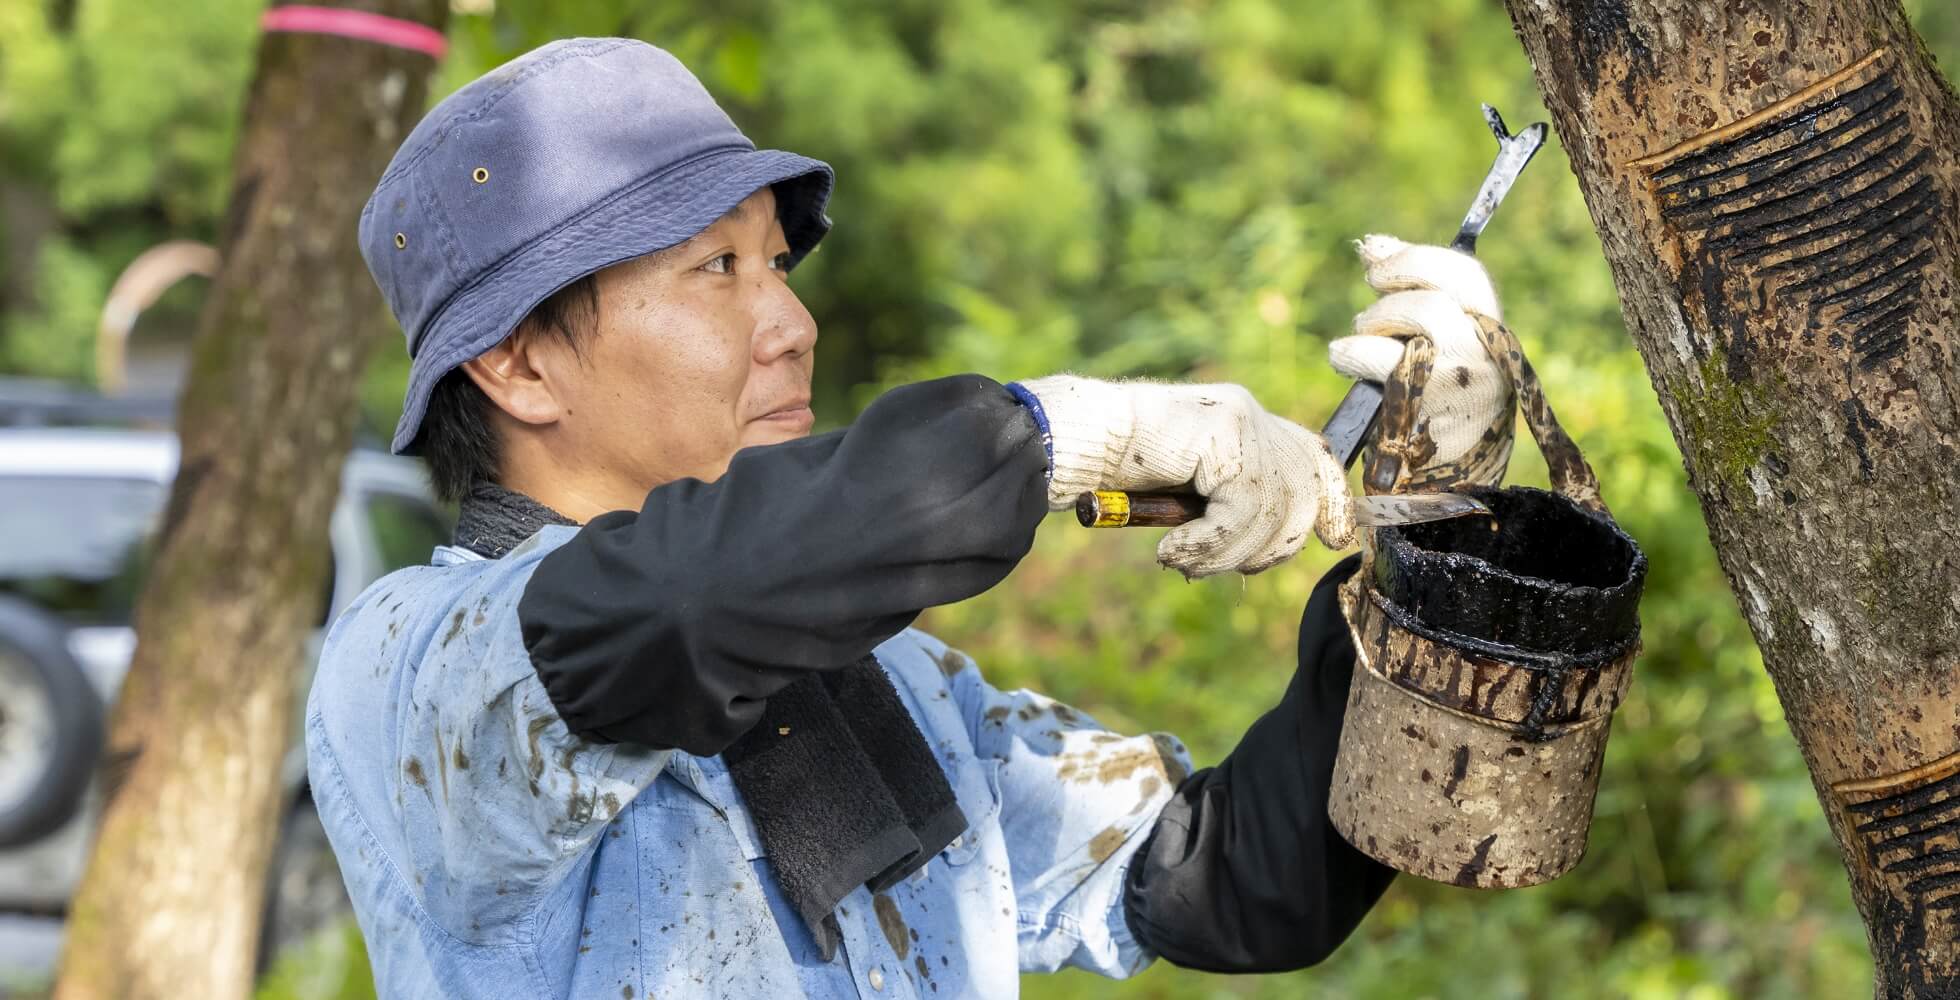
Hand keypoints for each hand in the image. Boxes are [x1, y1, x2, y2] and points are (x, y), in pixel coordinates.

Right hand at [1014, 375, 1353, 577]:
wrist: (1075, 441)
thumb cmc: (1118, 470)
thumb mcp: (1189, 491)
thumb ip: (1230, 503)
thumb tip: (1269, 546)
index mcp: (1248, 424)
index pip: (1313, 457)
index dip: (1333, 502)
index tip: (1336, 539)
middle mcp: (1251, 415)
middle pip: (1301, 494)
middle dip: (1268, 547)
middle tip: (1216, 565)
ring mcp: (1241, 420)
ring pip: (1271, 511)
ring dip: (1225, 554)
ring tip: (1183, 560)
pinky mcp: (1224, 434)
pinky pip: (1240, 510)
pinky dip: (1207, 543)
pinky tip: (1172, 549)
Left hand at [1327, 235, 1513, 487]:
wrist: (1444, 491)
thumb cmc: (1433, 412)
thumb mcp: (1436, 351)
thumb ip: (1412, 297)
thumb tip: (1373, 245)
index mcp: (1491, 335)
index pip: (1465, 273)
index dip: (1415, 258)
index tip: (1375, 259)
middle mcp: (1485, 355)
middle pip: (1436, 292)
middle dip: (1389, 289)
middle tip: (1366, 309)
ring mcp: (1460, 382)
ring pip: (1417, 317)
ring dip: (1371, 324)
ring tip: (1354, 348)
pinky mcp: (1429, 408)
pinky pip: (1381, 359)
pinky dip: (1352, 353)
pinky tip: (1345, 359)